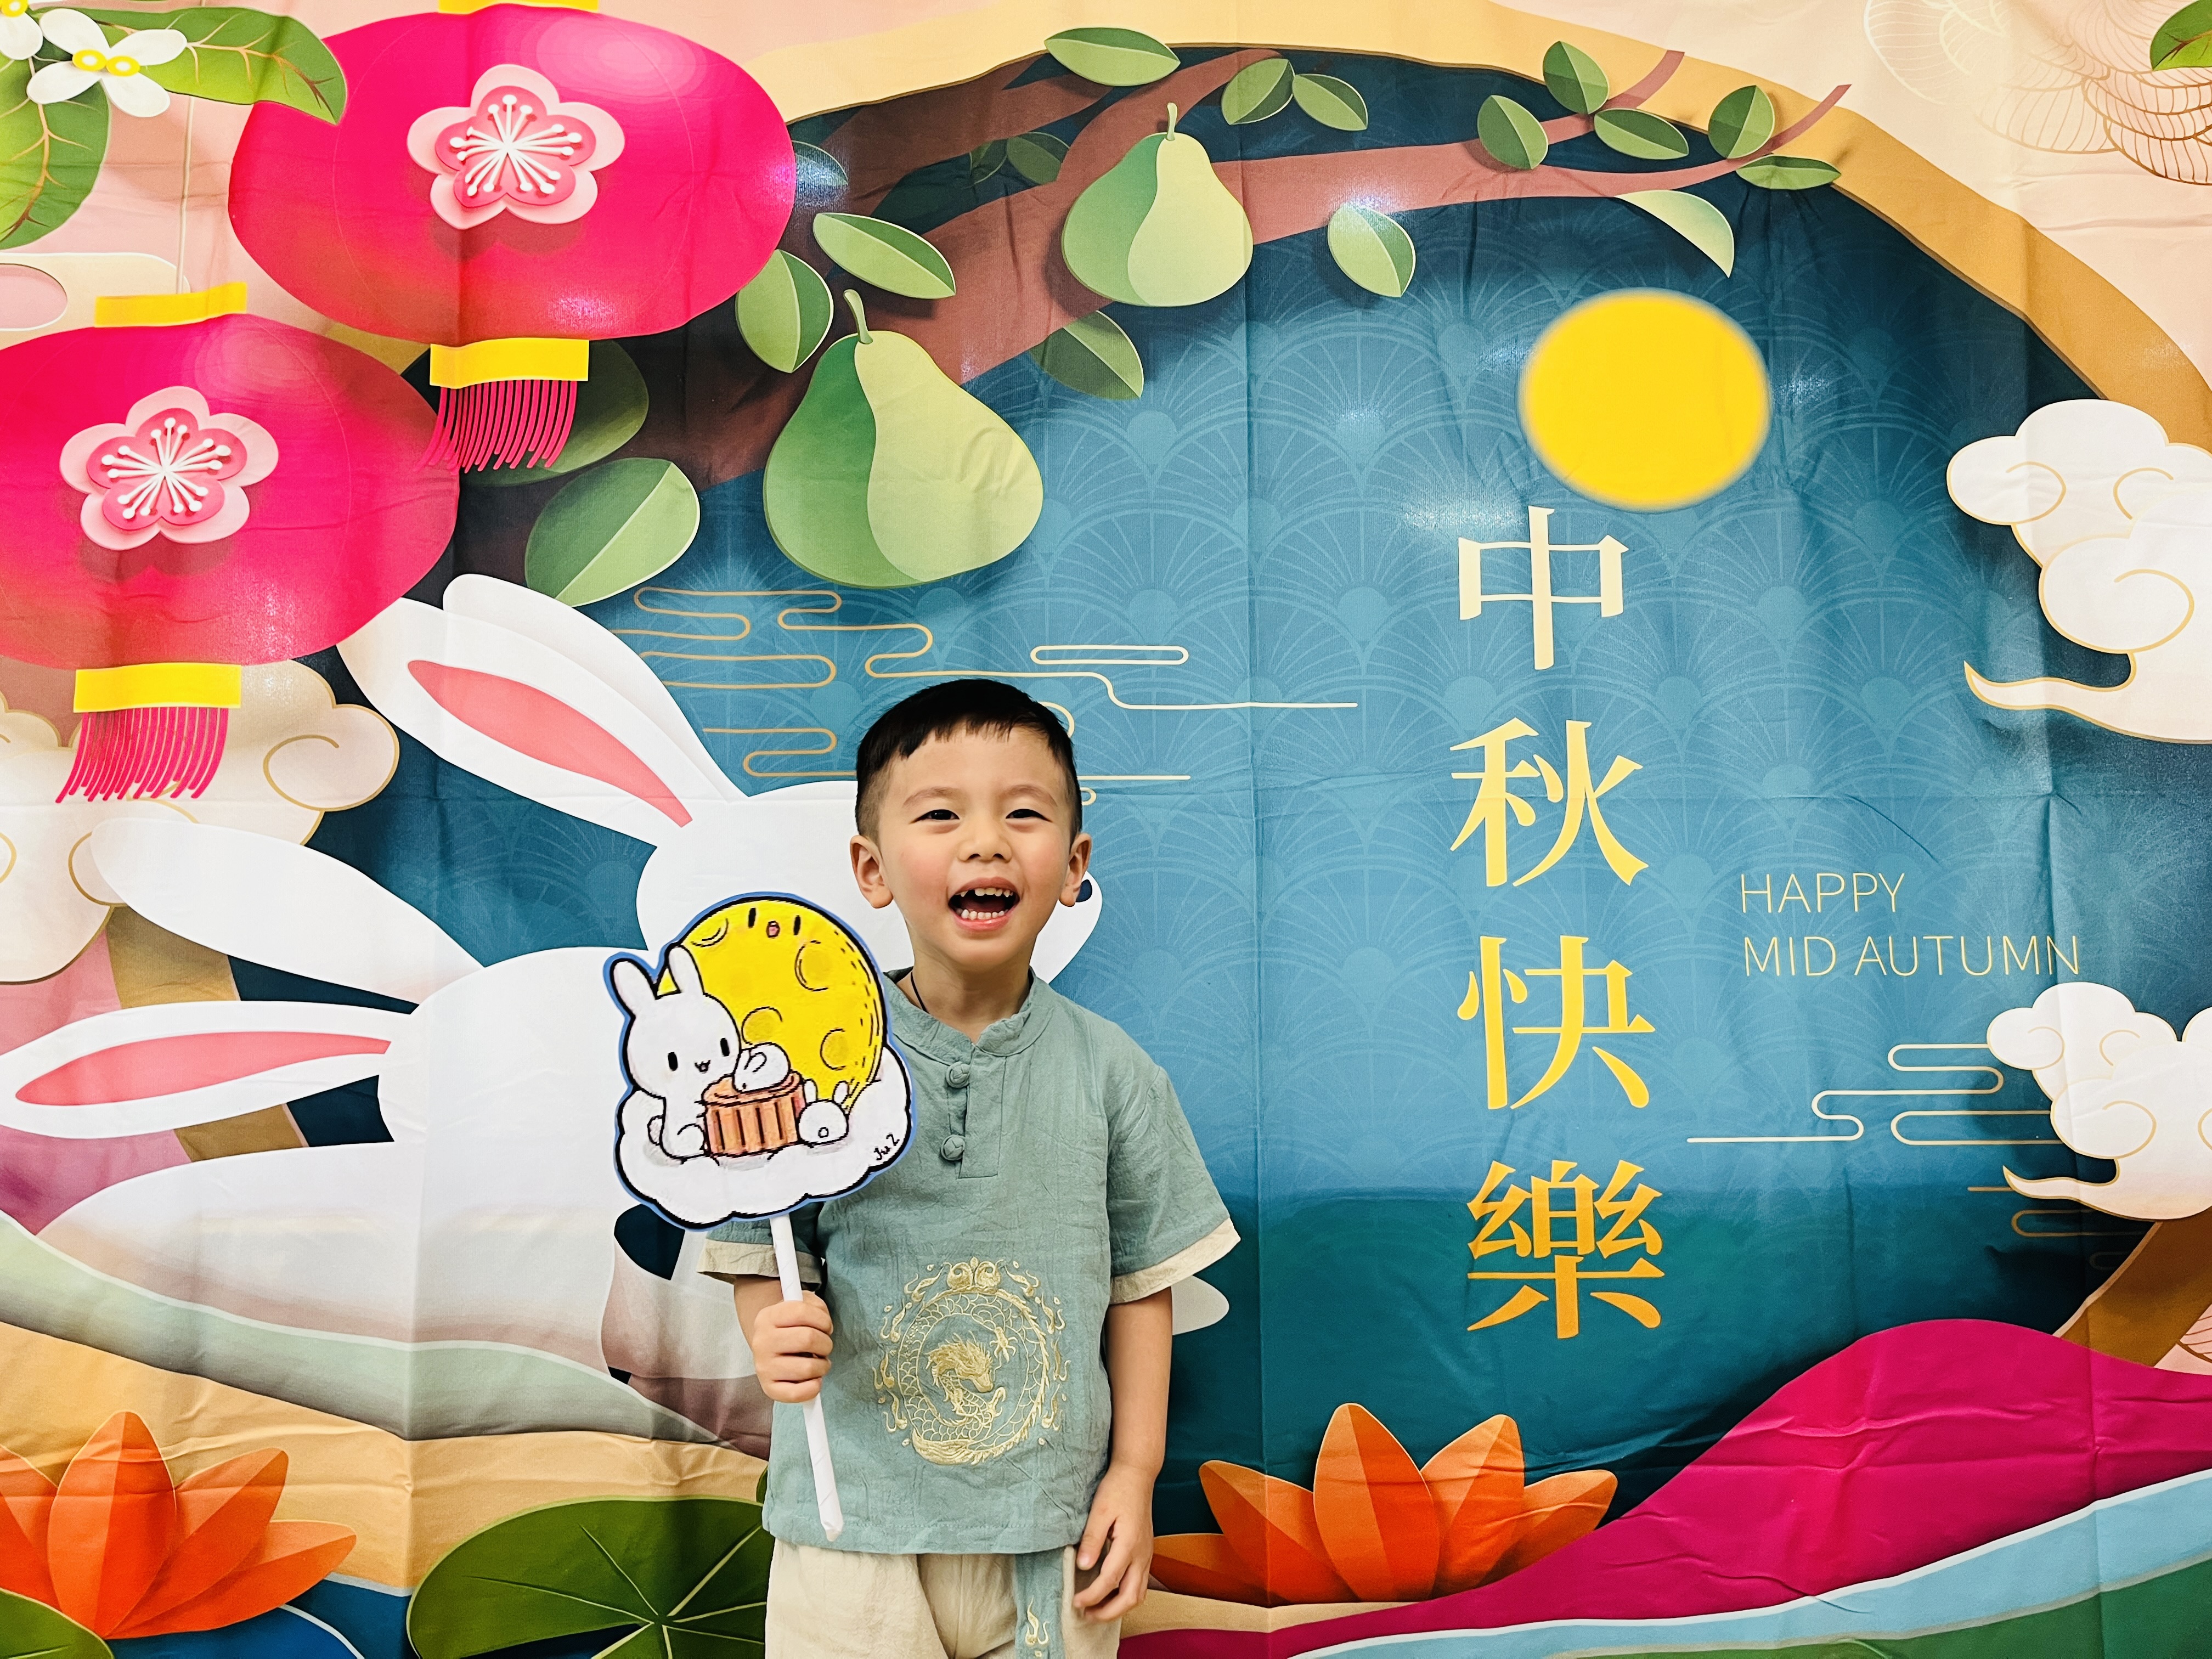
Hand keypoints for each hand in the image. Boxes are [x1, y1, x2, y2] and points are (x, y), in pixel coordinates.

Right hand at [747, 1291, 832, 1401]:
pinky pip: (796, 1393)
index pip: (802, 1312)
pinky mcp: (768, 1387)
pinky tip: (815, 1380)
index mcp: (768, 1316)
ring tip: (819, 1362)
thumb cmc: (791, 1325)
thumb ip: (816, 1308)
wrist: (769, 1344)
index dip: (823, 1320)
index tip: (825, 1327)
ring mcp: (763, 1366)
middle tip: (824, 1347)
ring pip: (807, 1367)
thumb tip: (825, 1327)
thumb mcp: (801, 1304)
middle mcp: (762, 1341)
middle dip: (826, 1344)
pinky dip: (813, 1388)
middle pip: (808, 1339)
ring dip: (823, 1366)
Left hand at [1071, 1462, 1154, 1621]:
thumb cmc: (1117, 1490)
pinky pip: (1140, 1584)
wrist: (1137, 1475)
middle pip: (1130, 1597)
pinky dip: (1126, 1596)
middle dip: (1108, 1612)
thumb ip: (1092, 1540)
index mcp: (1129, 1544)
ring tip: (1097, 1610)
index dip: (1092, 1596)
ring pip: (1139, 1594)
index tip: (1075, 1602)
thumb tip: (1082, 1566)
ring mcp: (1146, 1555)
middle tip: (1086, 1615)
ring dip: (1119, 1608)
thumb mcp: (1099, 1511)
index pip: (1109, 1581)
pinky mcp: (1146, 1553)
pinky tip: (1111, 1594)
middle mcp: (1141, 1554)